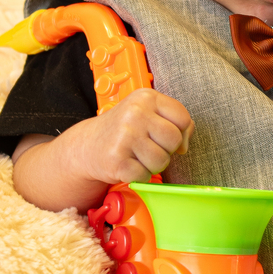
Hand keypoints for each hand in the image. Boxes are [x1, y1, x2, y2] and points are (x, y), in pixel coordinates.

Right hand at [10, 90, 194, 212]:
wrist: (88, 145)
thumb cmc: (126, 130)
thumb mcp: (149, 113)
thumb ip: (176, 121)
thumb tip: (184, 145)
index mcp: (145, 97)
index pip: (183, 118)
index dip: (181, 133)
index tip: (165, 137)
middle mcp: (134, 113)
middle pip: (174, 140)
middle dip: (166, 150)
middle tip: (148, 148)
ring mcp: (124, 136)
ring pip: (162, 161)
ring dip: (153, 165)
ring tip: (137, 156)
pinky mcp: (116, 160)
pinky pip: (145, 175)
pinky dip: (139, 175)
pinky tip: (128, 165)